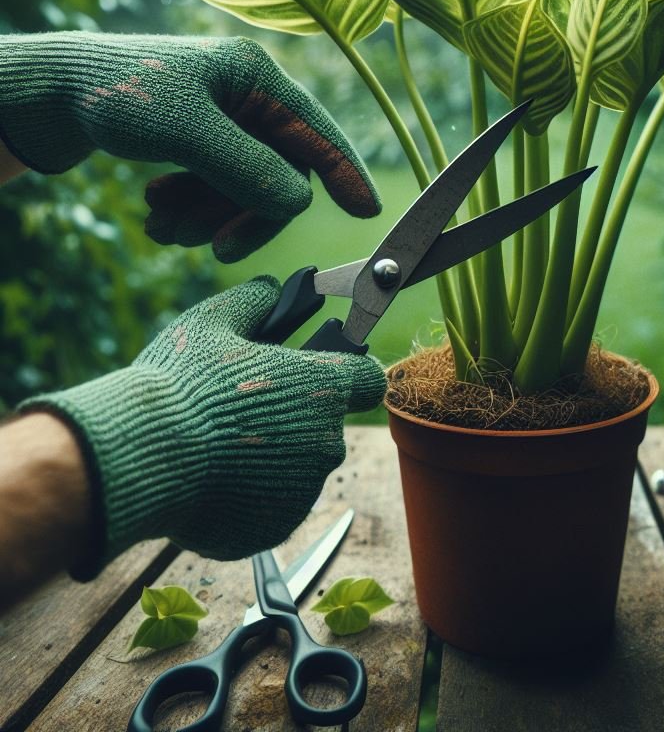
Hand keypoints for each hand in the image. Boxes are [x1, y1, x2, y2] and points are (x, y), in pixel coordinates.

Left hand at [0, 32, 378, 260]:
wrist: (50, 93)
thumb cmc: (116, 94)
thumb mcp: (185, 132)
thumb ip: (246, 167)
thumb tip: (300, 203)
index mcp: (257, 77)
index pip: (316, 132)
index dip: (344, 171)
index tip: (368, 210)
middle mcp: (248, 95)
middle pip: (278, 172)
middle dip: (244, 212)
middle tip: (214, 249)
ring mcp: (226, 118)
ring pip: (245, 185)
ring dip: (210, 216)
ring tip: (162, 230)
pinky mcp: (202, 138)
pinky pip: (217, 185)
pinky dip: (193, 206)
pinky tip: (157, 213)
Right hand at [17, 277, 385, 576]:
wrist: (144, 458)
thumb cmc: (182, 384)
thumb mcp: (213, 321)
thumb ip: (253, 301)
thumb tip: (269, 288)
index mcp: (323, 388)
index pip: (367, 380)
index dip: (347, 374)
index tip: (324, 372)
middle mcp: (326, 441)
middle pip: (324, 427)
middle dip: (293, 418)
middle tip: (244, 410)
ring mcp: (302, 490)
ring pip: (296, 469)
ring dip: (269, 458)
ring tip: (217, 446)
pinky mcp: (274, 527)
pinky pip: (268, 507)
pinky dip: (246, 496)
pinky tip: (210, 478)